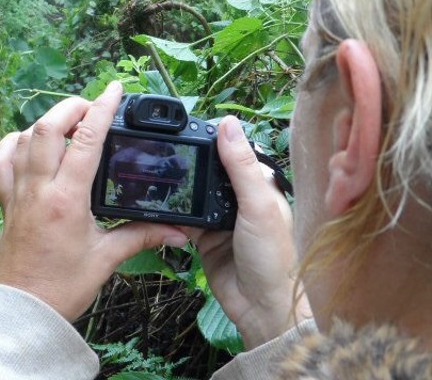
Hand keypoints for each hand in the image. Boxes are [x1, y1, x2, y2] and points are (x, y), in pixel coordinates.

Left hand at [0, 81, 188, 320]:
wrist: (24, 312)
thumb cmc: (63, 288)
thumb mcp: (107, 259)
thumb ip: (143, 236)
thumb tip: (178, 232)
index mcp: (66, 199)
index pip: (86, 140)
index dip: (102, 108)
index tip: (115, 89)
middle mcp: (38, 189)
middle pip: (47, 127)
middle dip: (71, 106)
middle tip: (93, 106)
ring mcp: (16, 193)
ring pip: (23, 138)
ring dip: (46, 122)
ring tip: (69, 122)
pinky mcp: (4, 203)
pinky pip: (1, 161)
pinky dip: (14, 143)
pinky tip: (28, 142)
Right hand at [183, 116, 310, 347]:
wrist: (260, 309)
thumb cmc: (272, 257)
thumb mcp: (258, 205)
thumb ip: (241, 166)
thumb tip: (227, 123)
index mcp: (260, 186)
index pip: (235, 153)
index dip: (215, 140)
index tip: (188, 127)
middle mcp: (240, 199)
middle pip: (210, 171)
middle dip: (192, 164)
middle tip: (164, 150)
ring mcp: (220, 219)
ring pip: (195, 194)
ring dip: (181, 189)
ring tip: (158, 174)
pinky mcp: (204, 238)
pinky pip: (184, 219)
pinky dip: (173, 214)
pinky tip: (160, 205)